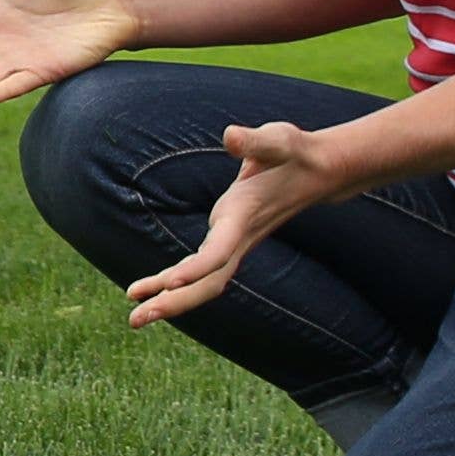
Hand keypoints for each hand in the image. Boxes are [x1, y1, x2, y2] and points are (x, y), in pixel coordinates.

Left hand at [122, 119, 345, 328]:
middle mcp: (240, 237)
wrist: (319, 171)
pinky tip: (150, 291)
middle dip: (174, 302)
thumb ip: (255, 141)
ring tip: (135, 317)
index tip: (169, 283)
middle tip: (135, 319)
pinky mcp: (231, 241)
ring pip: (205, 283)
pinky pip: (202, 271)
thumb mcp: (279, 140)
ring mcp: (236, 243)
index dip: (195, 269)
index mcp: (244, 215)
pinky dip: (176, 283)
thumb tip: (231, 136)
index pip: (219, 251)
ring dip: (170, 301)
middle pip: (209, 282)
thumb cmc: (295, 153)